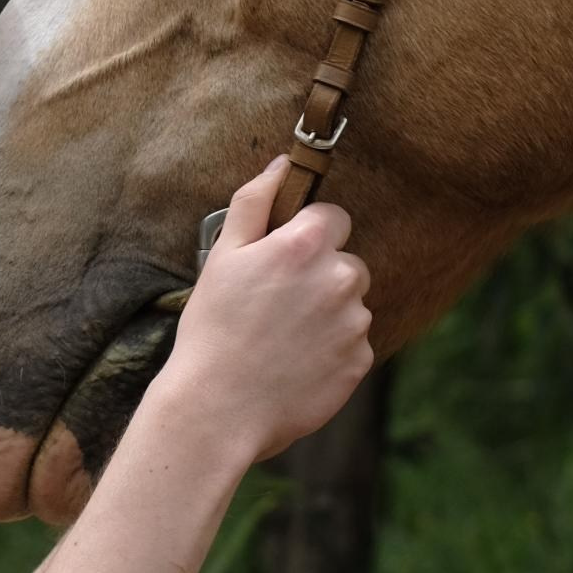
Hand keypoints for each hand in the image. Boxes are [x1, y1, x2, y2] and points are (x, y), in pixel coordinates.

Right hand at [156, 157, 373, 460]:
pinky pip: (353, 343)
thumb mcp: (222, 256)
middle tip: (277, 304)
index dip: (308, 235)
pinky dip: (331, 350)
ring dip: (327, 313)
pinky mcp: (360, 362)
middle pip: (347, 261)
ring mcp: (355, 323)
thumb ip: (254, 201)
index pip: (334, 217)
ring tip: (283, 338)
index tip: (283, 260)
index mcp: (307, 245)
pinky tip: (295, 363)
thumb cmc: (213, 329)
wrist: (219, 408)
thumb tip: (282, 164)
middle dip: (321, 275)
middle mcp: (341, 278)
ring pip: (351, 304)